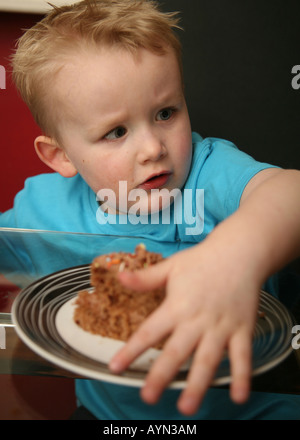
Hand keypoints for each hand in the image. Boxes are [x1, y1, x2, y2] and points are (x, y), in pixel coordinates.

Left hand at [109, 241, 259, 415]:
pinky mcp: (242, 329)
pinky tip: (238, 398)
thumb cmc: (202, 260)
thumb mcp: (171, 266)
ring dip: (197, 384)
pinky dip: (241, 377)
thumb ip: (145, 278)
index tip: (115, 367)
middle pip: (176, 352)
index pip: (149, 332)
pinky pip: (242, 356)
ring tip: (187, 406)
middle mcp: (197, 320)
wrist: (239, 253)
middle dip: (160, 376)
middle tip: (148, 397)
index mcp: (176, 306)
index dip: (131, 351)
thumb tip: (119, 277)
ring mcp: (220, 327)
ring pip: (207, 360)